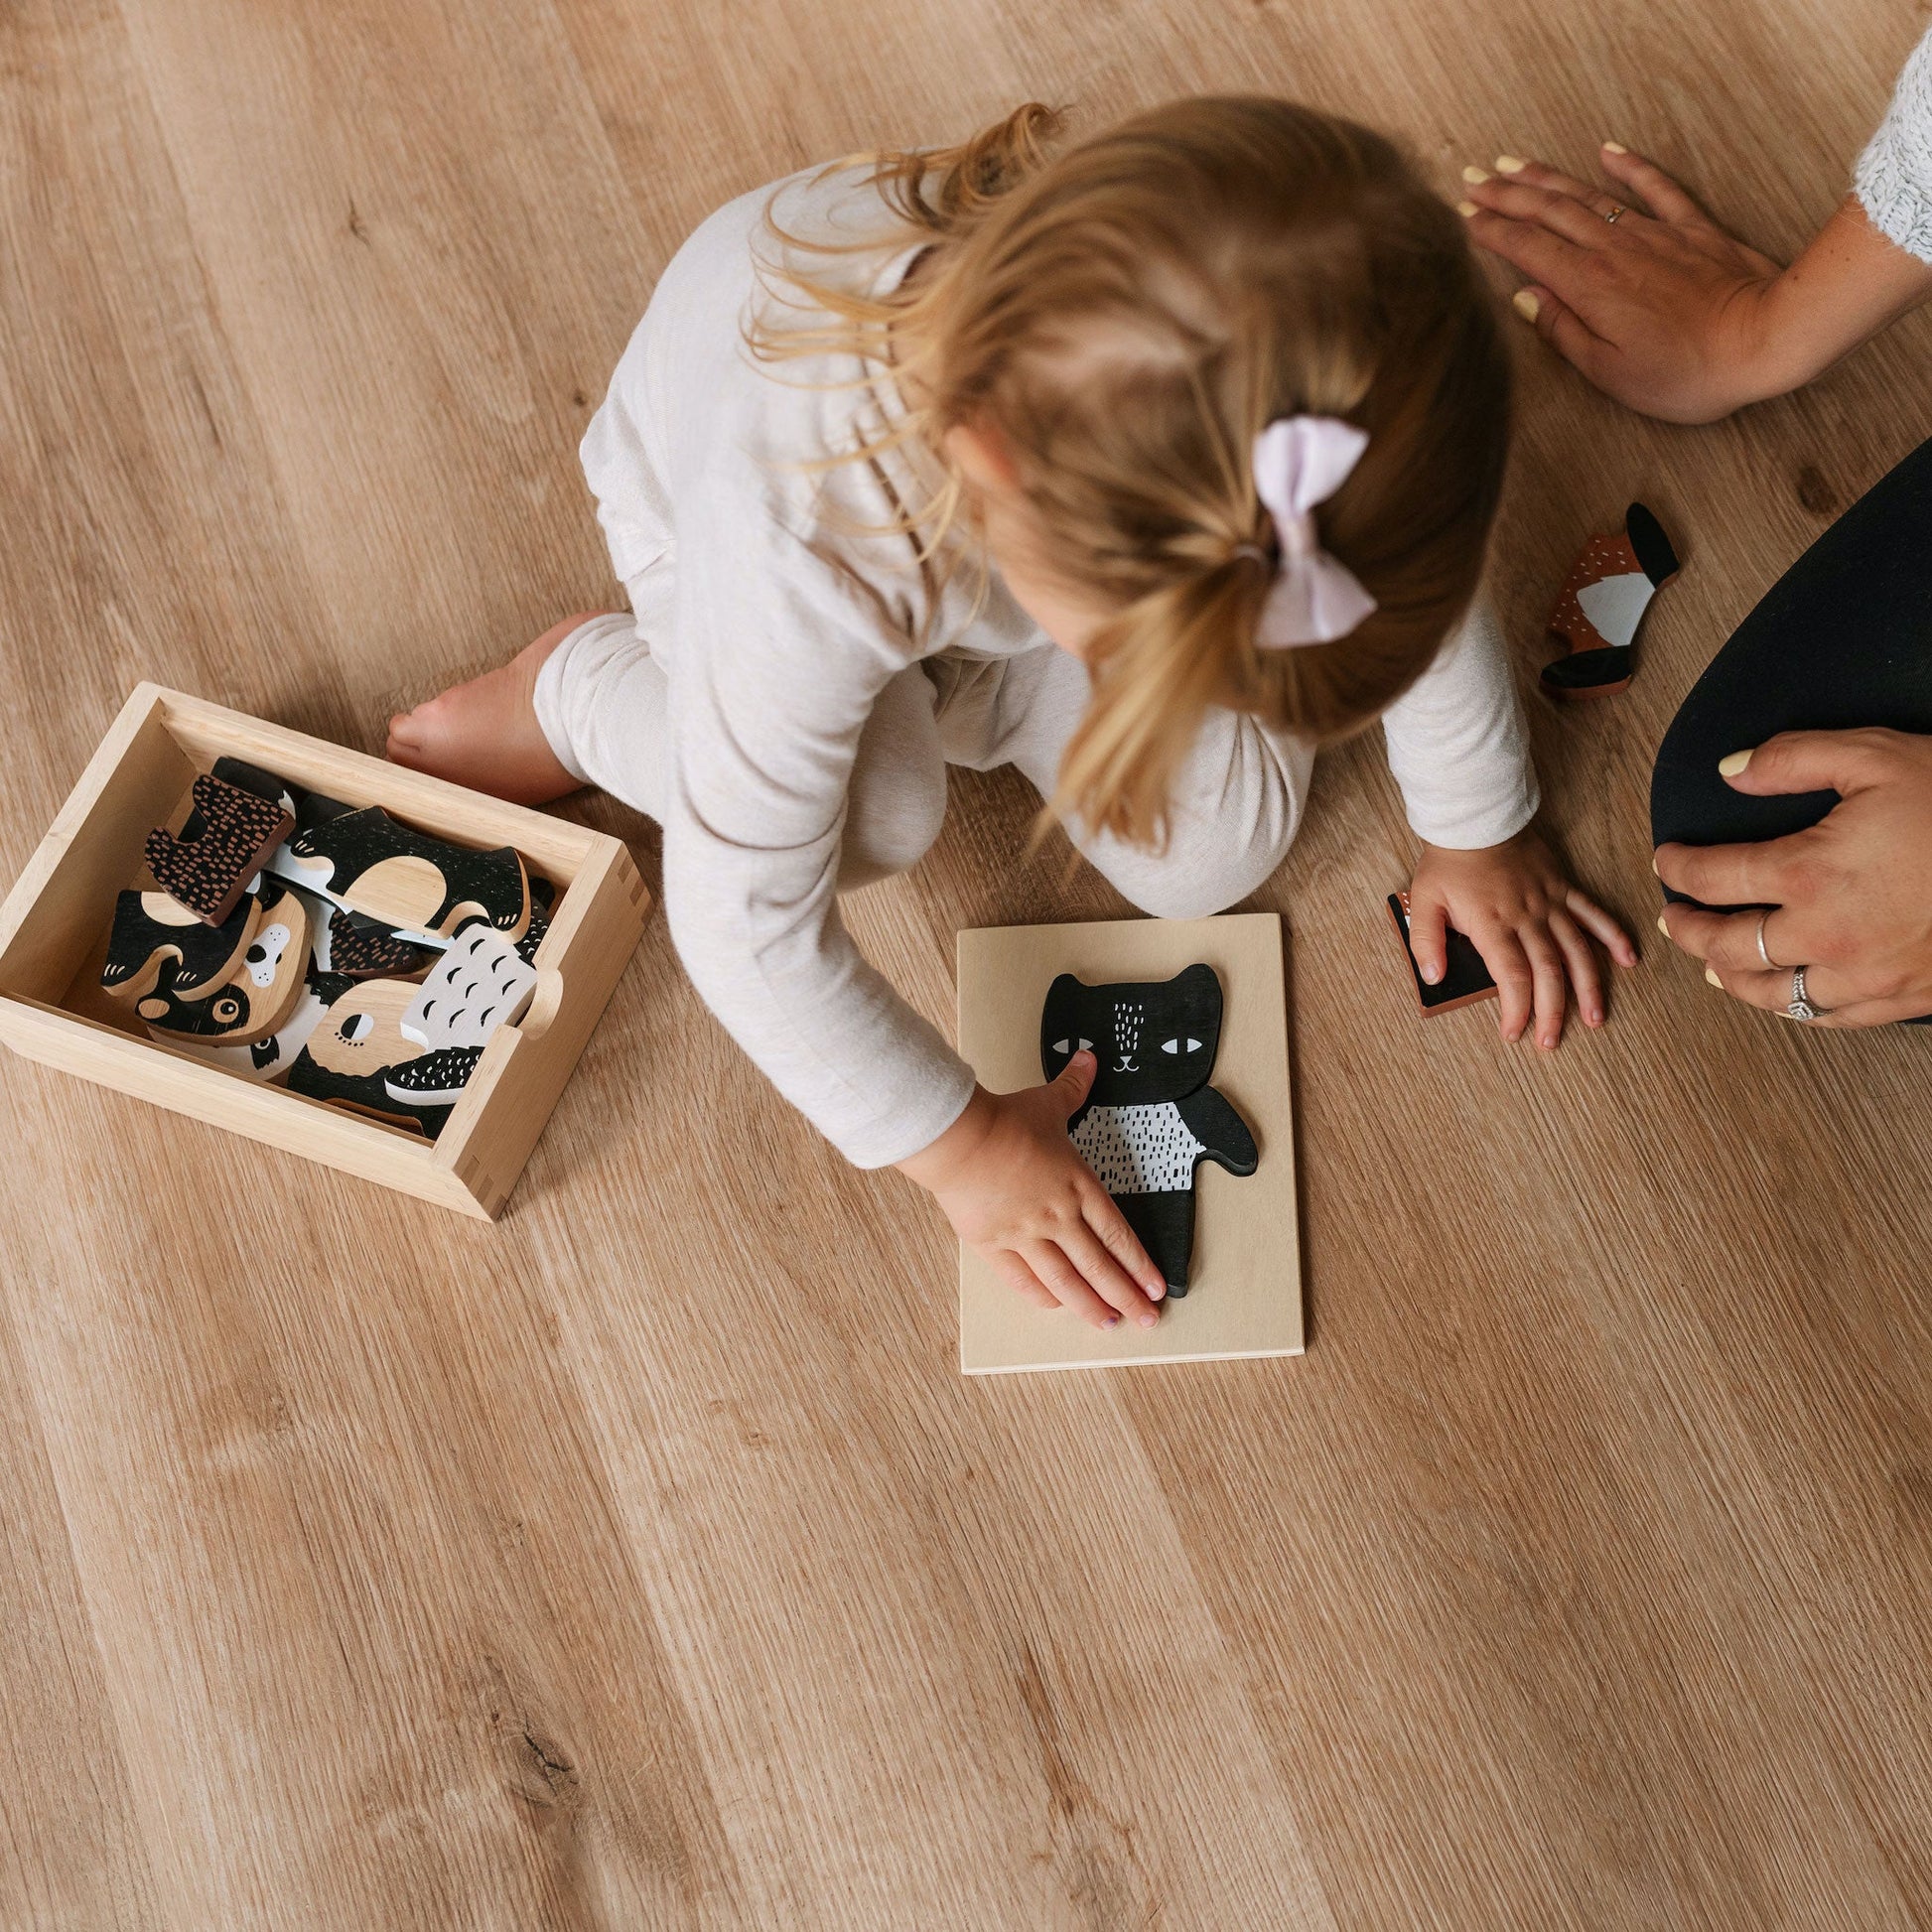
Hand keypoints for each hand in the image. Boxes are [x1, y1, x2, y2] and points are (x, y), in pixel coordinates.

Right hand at [898, 1052, 1166, 1328]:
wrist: (959, 1137)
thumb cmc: (1002, 1121)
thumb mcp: (1046, 1102)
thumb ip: (1073, 1087)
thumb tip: (1088, 1060)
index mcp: (1076, 1185)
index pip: (1117, 1234)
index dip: (1139, 1264)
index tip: (1155, 1287)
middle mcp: (1057, 1216)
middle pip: (1099, 1266)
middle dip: (1126, 1296)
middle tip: (1146, 1319)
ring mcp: (1026, 1234)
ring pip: (1066, 1281)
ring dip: (1091, 1306)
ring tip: (1109, 1324)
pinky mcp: (994, 1244)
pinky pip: (1024, 1279)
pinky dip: (1043, 1296)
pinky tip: (1057, 1307)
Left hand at [1407, 828, 1637, 1047]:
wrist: (1476, 817)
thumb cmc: (1448, 862)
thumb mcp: (1423, 901)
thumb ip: (1426, 942)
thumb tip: (1432, 978)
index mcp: (1493, 925)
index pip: (1512, 977)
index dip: (1517, 1010)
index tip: (1515, 1034)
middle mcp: (1527, 918)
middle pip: (1548, 972)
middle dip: (1552, 1011)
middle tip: (1552, 1042)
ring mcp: (1551, 903)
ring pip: (1577, 950)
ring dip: (1588, 987)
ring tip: (1595, 1018)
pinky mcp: (1564, 889)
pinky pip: (1595, 914)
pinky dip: (1614, 936)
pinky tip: (1629, 960)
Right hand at [1457, 145, 1783, 422]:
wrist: (1763, 340)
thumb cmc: (1685, 371)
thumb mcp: (1608, 371)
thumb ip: (1562, 330)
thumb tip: (1526, 298)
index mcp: (1587, 285)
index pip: (1527, 249)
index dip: (1492, 231)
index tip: (1465, 218)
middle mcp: (1613, 250)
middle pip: (1550, 212)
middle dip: (1507, 194)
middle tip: (1474, 180)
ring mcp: (1653, 234)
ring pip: (1588, 196)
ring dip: (1547, 178)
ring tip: (1515, 164)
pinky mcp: (1690, 230)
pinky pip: (1654, 187)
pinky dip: (1628, 166)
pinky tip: (1607, 151)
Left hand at [1656, 729, 1931, 1025]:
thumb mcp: (1878, 756)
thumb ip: (1794, 758)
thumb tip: (1730, 772)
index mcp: (1809, 872)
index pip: (1714, 877)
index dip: (1679, 869)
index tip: (1667, 861)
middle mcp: (1826, 934)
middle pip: (1728, 946)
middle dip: (1689, 931)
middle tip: (1673, 919)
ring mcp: (1865, 975)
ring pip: (1772, 993)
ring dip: (1733, 977)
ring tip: (1714, 963)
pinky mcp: (1902, 999)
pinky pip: (1828, 1017)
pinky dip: (1793, 1007)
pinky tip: (1786, 993)